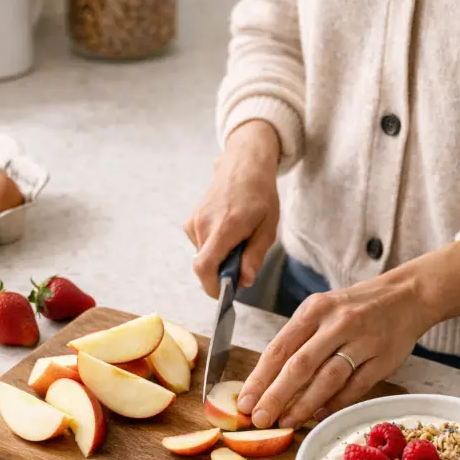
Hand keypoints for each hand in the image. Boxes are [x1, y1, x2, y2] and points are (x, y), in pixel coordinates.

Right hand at [184, 121, 280, 296]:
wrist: (243, 165)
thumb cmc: (260, 194)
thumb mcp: (268, 226)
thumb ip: (255, 255)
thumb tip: (245, 280)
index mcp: (225, 226)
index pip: (205, 266)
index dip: (211, 286)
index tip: (224, 294)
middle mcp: (204, 224)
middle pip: (205, 265)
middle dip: (222, 272)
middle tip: (243, 262)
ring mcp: (194, 222)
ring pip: (203, 256)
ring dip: (220, 258)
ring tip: (239, 240)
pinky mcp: (191, 221)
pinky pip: (201, 246)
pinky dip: (214, 248)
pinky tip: (228, 232)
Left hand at [238, 239, 459, 427]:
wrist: (406, 296)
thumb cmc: (355, 308)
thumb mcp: (322, 311)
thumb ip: (298, 341)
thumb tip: (268, 383)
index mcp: (315, 309)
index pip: (280, 348)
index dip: (260, 379)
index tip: (244, 402)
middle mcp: (337, 323)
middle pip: (300, 366)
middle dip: (276, 396)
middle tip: (259, 419)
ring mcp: (362, 341)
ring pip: (327, 379)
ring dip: (304, 404)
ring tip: (285, 422)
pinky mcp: (383, 358)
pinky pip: (355, 387)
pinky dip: (335, 403)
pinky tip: (318, 415)